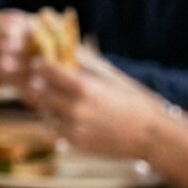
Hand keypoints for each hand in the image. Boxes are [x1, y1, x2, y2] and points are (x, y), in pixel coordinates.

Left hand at [24, 58, 169, 162]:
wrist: (149, 134)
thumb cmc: (131, 99)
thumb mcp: (110, 75)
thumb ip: (84, 62)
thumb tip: (64, 45)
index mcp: (84, 87)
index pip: (46, 71)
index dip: (41, 65)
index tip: (41, 62)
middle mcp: (75, 108)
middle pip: (39, 92)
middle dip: (39, 84)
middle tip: (43, 79)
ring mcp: (73, 128)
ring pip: (43, 110)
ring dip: (46, 102)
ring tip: (59, 96)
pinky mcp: (73, 142)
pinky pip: (53, 126)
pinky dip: (55, 118)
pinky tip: (68, 113)